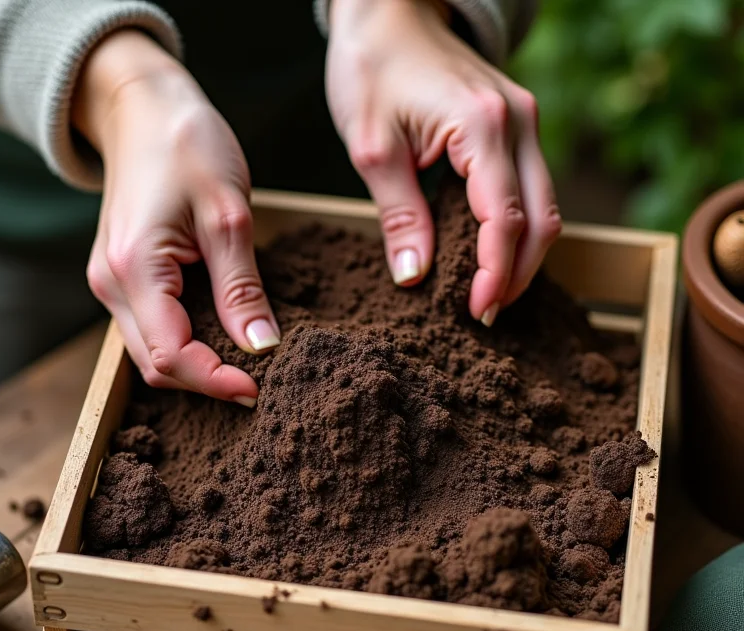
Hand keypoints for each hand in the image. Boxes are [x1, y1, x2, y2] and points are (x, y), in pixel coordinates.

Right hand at [74, 31, 279, 404]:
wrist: (144, 108)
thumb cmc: (186, 145)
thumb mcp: (227, 215)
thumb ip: (241, 288)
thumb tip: (262, 347)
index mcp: (135, 269)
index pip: (173, 355)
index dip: (217, 381)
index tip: (260, 388)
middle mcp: (112, 284)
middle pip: (158, 364)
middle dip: (208, 381)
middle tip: (261, 380)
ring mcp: (113, 283)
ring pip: (153, 352)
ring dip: (199, 365)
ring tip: (247, 363)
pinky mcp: (125, 277)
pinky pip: (154, 328)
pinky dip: (189, 342)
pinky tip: (224, 335)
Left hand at [326, 0, 561, 323]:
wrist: (388, 11)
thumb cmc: (372, 68)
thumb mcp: (372, 148)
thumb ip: (399, 215)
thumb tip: (415, 278)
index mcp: (482, 126)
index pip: (504, 219)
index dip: (495, 273)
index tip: (475, 311)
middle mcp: (519, 123)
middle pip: (543, 220)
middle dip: (518, 274)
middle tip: (484, 313)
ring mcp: (525, 123)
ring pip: (546, 207)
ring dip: (522, 256)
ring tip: (488, 292)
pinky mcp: (517, 128)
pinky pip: (532, 189)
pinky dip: (517, 229)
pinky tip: (491, 254)